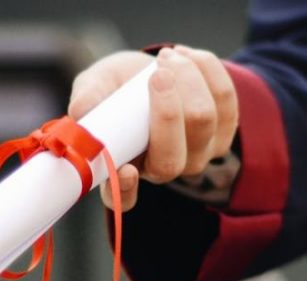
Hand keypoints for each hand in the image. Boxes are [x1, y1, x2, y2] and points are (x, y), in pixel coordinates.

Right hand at [68, 46, 238, 210]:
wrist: (152, 70)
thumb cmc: (118, 86)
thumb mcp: (96, 85)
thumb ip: (88, 98)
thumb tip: (81, 112)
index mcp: (125, 169)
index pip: (124, 198)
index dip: (126, 190)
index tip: (126, 170)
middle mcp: (163, 170)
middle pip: (173, 157)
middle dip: (168, 110)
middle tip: (157, 73)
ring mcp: (198, 155)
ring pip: (203, 120)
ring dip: (187, 78)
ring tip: (166, 57)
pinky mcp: (224, 131)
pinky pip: (225, 99)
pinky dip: (207, 69)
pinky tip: (186, 56)